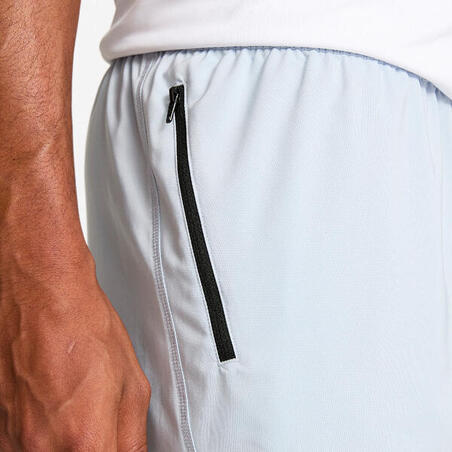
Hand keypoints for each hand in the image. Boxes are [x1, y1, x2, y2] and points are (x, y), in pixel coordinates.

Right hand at [0, 255, 150, 450]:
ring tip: (76, 414)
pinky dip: (43, 442)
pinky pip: (22, 450)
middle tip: (99, 428)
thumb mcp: (131, 384)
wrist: (43, 296)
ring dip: (66, 447)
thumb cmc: (84, 328)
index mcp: (83, 439)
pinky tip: (55, 413)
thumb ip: (133, 437)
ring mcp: (11, 440)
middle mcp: (40, 448)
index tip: (114, 446)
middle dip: (92, 449)